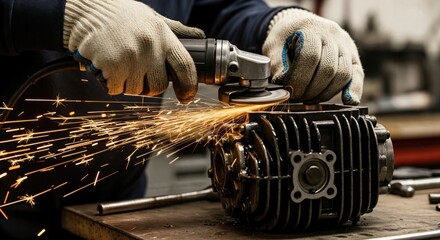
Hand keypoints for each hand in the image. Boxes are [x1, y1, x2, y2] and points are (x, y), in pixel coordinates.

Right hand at [63, 0, 204, 103]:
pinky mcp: (112, 68)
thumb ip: (176, 30)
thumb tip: (200, 37)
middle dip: (150, 86)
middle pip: (159, 87)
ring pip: (137, 90)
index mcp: (163, 35)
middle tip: (138, 73)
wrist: (85, 11)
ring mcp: (131, 59)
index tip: (186, 96)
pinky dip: (112, 83)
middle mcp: (150, 48)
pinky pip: (117, 90)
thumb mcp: (152, 17)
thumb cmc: (120, 15)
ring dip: (129, 84)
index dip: (189, 86)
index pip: (185, 66)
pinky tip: (107, 66)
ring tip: (120, 63)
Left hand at [262, 8, 362, 104]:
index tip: (290, 92)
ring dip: (325, 93)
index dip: (299, 79)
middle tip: (297, 98)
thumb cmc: (285, 38)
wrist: (300, 26)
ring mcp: (346, 45)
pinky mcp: (353, 57)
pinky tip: (348, 101)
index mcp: (311, 29)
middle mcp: (332, 35)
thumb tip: (283, 85)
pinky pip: (358, 75)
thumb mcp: (274, 46)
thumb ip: (277, 65)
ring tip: (309, 99)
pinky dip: (354, 90)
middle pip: (328, 69)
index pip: (309, 57)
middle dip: (311, 90)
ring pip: (343, 75)